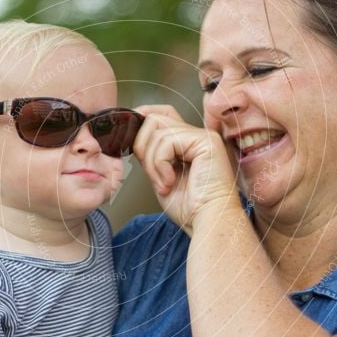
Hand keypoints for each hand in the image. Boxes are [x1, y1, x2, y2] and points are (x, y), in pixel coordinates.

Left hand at [134, 105, 238, 231]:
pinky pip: (167, 142)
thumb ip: (151, 155)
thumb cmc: (189, 208)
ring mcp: (203, 137)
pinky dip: (160, 165)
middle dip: (142, 146)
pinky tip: (170, 182)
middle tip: (151, 174)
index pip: (161, 114)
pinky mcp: (206, 142)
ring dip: (151, 162)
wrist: (208, 222)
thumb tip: (132, 137)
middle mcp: (198, 135)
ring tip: (163, 184)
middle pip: (155, 118)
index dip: (142, 121)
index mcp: (188, 143)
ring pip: (157, 131)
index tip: (128, 141)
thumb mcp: (160, 176)